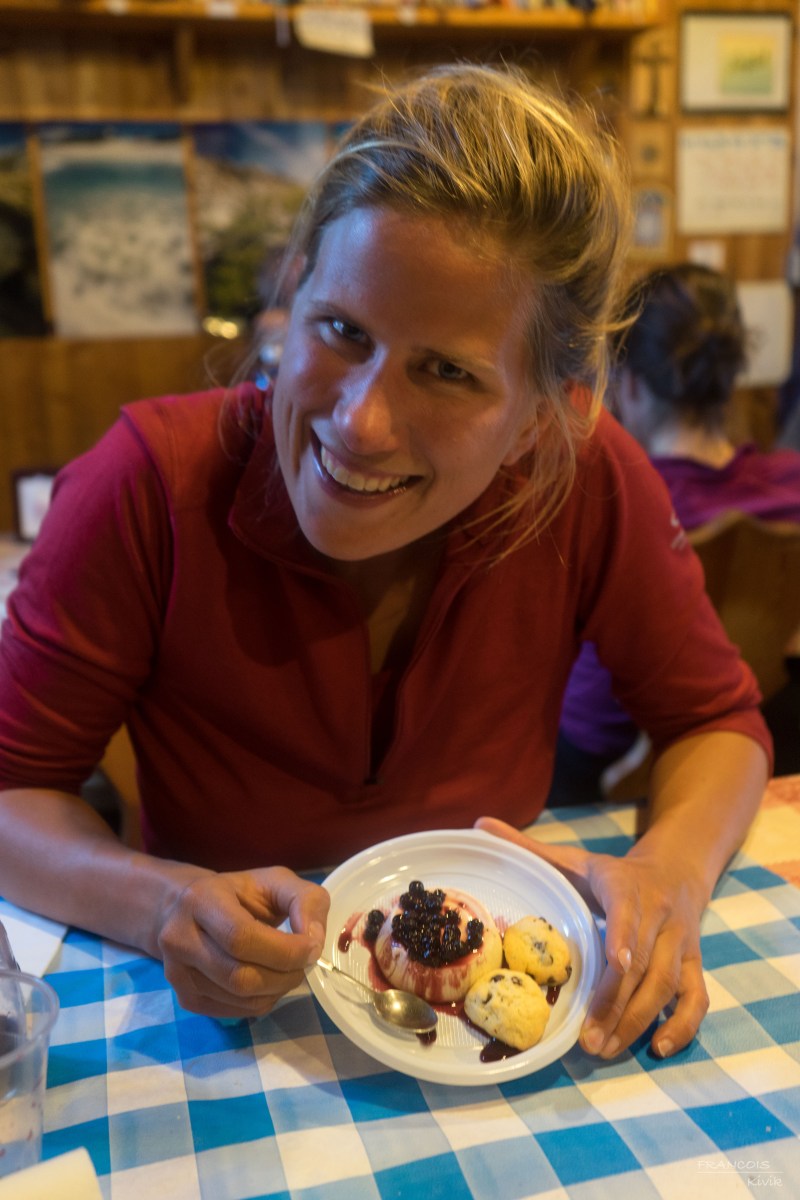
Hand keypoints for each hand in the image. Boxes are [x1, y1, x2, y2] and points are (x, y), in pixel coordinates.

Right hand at [156, 866, 329, 1018]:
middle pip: (240, 975)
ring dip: (277, 990)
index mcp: (201, 900)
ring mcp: (177, 972)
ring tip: (287, 970)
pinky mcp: (185, 998)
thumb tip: (314, 940)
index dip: (284, 950)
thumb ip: (305, 899)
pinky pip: (234, 1012)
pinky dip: (262, 1001)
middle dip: (285, 974)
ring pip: (239, 998)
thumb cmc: (238, 894)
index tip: (311, 948)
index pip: (241, 937)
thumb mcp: (276, 881)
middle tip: (304, 963)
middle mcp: (179, 938)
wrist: (188, 910)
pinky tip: (268, 981)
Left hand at [475, 816, 708, 1058]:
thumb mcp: (575, 859)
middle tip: (587, 1039)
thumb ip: (528, 849)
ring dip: (638, 1020)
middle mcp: (659, 914)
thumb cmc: (613, 873)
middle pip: (645, 962)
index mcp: (625, 886)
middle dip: (616, 1002)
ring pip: (667, 984)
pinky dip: (683, 1026)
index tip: (616, 961)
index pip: (627, 910)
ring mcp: (681, 942)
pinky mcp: (695, 964)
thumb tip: (478, 824)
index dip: (624, 935)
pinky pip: (697, 999)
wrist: (676, 870)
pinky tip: (658, 1049)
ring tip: (604, 1049)